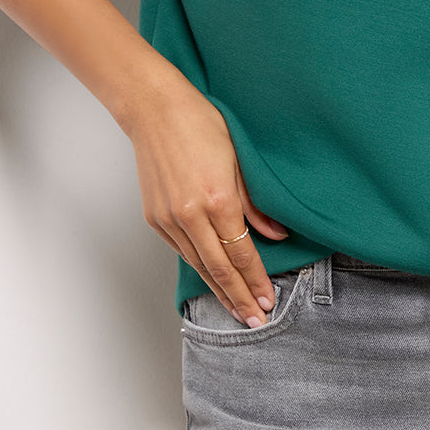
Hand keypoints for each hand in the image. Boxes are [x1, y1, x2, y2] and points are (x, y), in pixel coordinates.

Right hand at [125, 80, 290, 327]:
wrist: (155, 110)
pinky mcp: (154, 217)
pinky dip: (198, 268)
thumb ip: (255, 202)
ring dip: (218, 290)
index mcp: (217, 199)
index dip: (256, 280)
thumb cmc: (201, 124)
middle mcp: (190, 214)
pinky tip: (211, 279)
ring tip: (236, 309)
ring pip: (198, 264)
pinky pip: (181, 251)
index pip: (242, 254)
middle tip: (256, 319)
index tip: (268, 300)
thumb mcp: (239, 158)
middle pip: (219, 269)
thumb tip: (275, 234)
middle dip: (239, 298)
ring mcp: (169, 218)